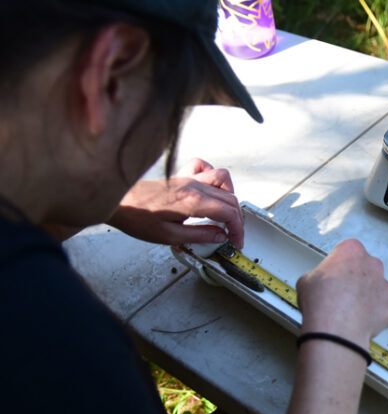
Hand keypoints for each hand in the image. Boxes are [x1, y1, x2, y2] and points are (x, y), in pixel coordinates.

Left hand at [108, 158, 244, 247]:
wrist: (117, 201)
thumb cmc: (137, 217)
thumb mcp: (169, 236)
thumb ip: (199, 235)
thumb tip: (219, 236)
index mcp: (193, 202)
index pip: (229, 213)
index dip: (238, 229)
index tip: (236, 241)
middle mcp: (194, 186)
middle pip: (230, 198)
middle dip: (237, 218)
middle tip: (233, 234)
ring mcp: (189, 178)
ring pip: (223, 179)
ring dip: (230, 195)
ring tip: (225, 211)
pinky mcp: (181, 176)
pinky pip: (205, 167)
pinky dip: (213, 177)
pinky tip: (210, 190)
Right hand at [296, 239, 387, 348]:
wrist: (335, 330)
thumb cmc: (321, 304)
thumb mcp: (306, 280)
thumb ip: (319, 275)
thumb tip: (318, 283)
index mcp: (352, 251)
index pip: (348, 251)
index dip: (339, 265)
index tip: (333, 275)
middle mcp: (372, 265)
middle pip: (365, 269)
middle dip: (356, 280)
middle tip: (340, 294)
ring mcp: (385, 286)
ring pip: (377, 289)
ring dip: (366, 297)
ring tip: (349, 311)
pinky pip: (384, 309)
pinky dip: (374, 316)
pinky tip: (360, 321)